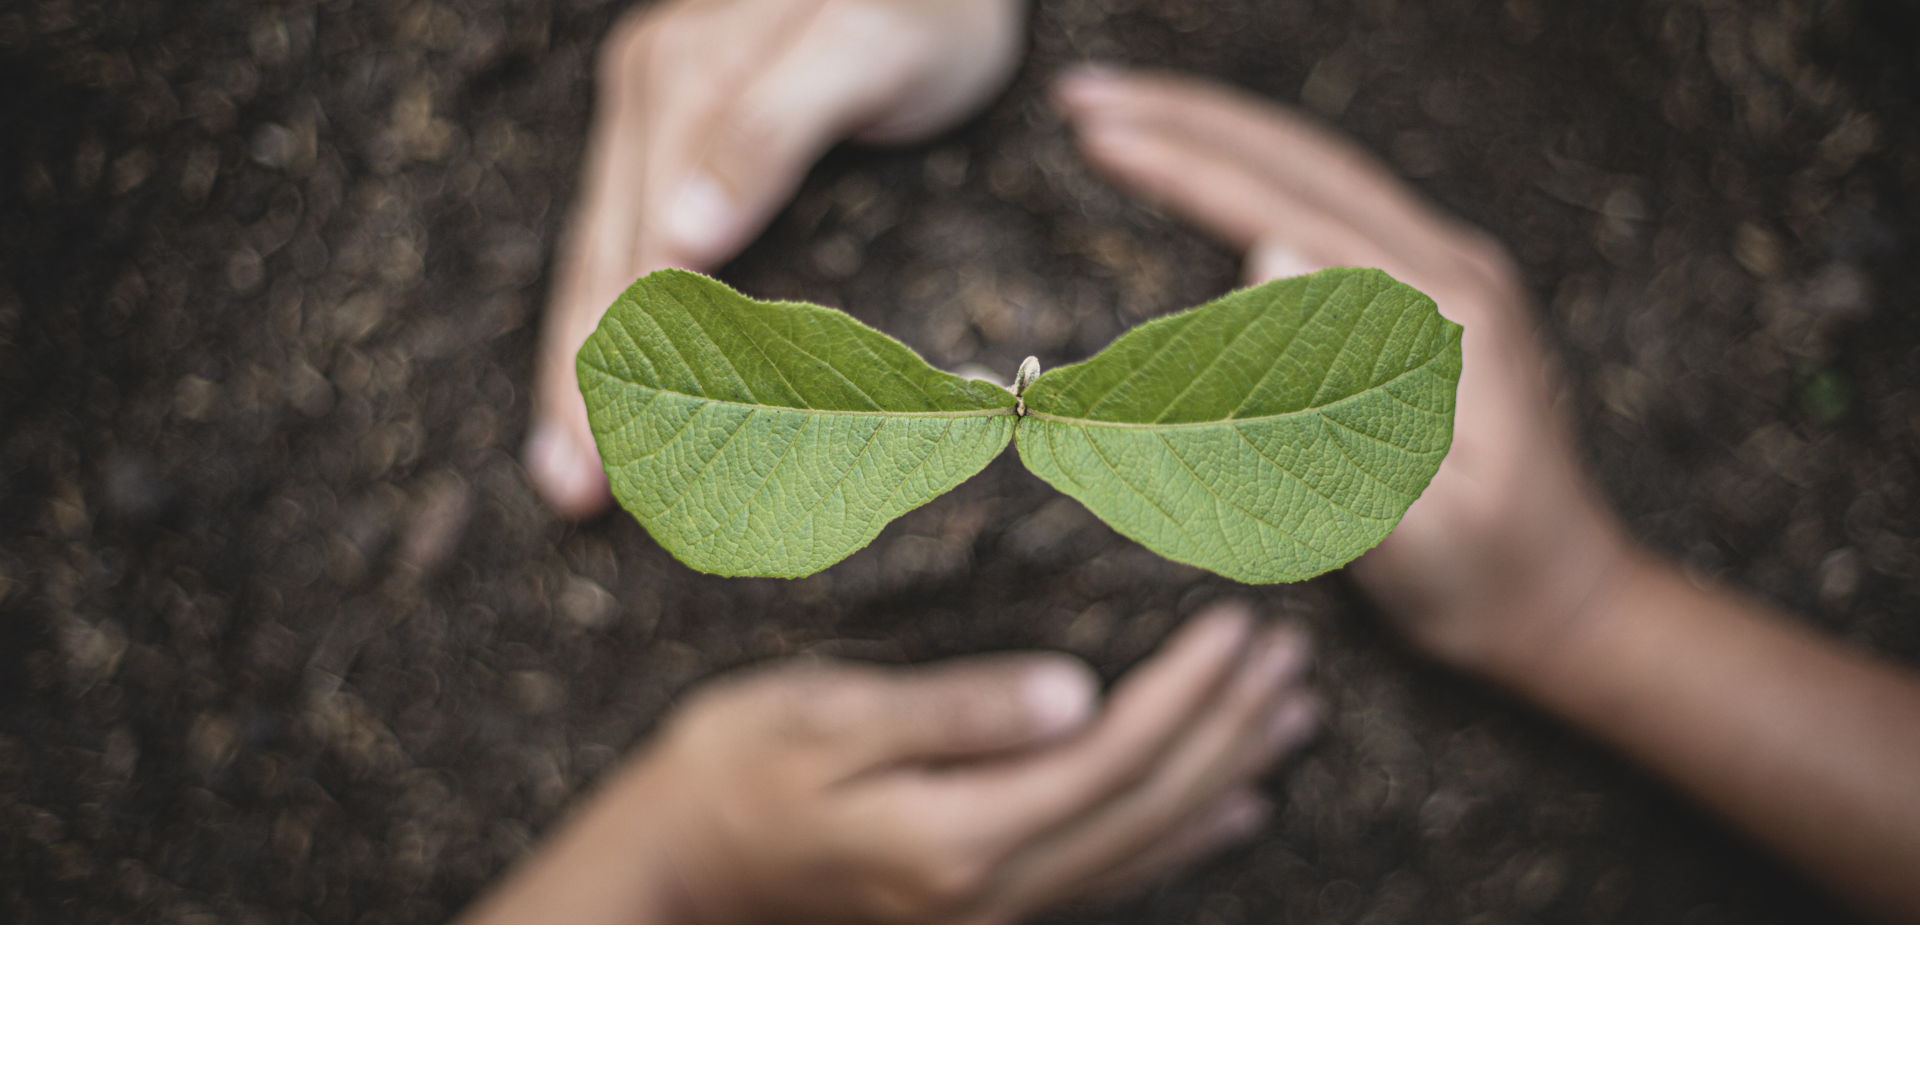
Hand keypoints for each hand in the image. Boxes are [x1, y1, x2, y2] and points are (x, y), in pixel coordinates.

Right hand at [464, 604, 1318, 921]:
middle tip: (1294, 657)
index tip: (1243, 623)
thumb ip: (954, 712)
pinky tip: (1233, 810)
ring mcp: (995, 907)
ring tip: (1293, 718)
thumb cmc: (733, 773)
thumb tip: (1077, 693)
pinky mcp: (984, 904)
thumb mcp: (825, 722)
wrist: (675, 873)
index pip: (1115, 753)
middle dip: (1231, 726)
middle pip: (1150, 803)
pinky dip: (1185, 837)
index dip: (1189, 690)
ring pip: (1146, 841)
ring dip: (1227, 775)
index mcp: (962, 830)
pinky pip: (1114, 874)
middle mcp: (996, 886)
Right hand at [526, 0, 1027, 517]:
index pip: (630, 252)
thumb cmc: (925, 8)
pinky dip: (610, 316)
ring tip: (568, 468)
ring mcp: (652, 106)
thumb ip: (775, 132)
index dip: (608, 361)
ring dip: (580, 364)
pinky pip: (624, 232)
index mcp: (682, 82)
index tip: (605, 459)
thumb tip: (680, 238)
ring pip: (599, 254)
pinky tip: (600, 376)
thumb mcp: (865, 53)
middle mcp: (648, 91)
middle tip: (573, 494)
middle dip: (579, 384)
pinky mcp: (672, 123)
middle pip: (598, 262)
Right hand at [1054, 68, 1639, 680]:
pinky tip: (1206, 173)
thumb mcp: (1412, 523)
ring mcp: (1441, 278)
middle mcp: (1448, 271)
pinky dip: (1251, 175)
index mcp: (1443, 315)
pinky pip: (1327, 207)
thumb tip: (1269, 256)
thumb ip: (1337, 407)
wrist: (1563, 602)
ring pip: (1312, 170)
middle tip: (1080, 92)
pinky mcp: (1425, 301)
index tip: (1096, 135)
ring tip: (1120, 117)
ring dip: (1214, 133)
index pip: (1289, 209)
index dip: (1185, 167)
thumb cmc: (1483, 577)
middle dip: (1184, 115)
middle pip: (1300, 156)